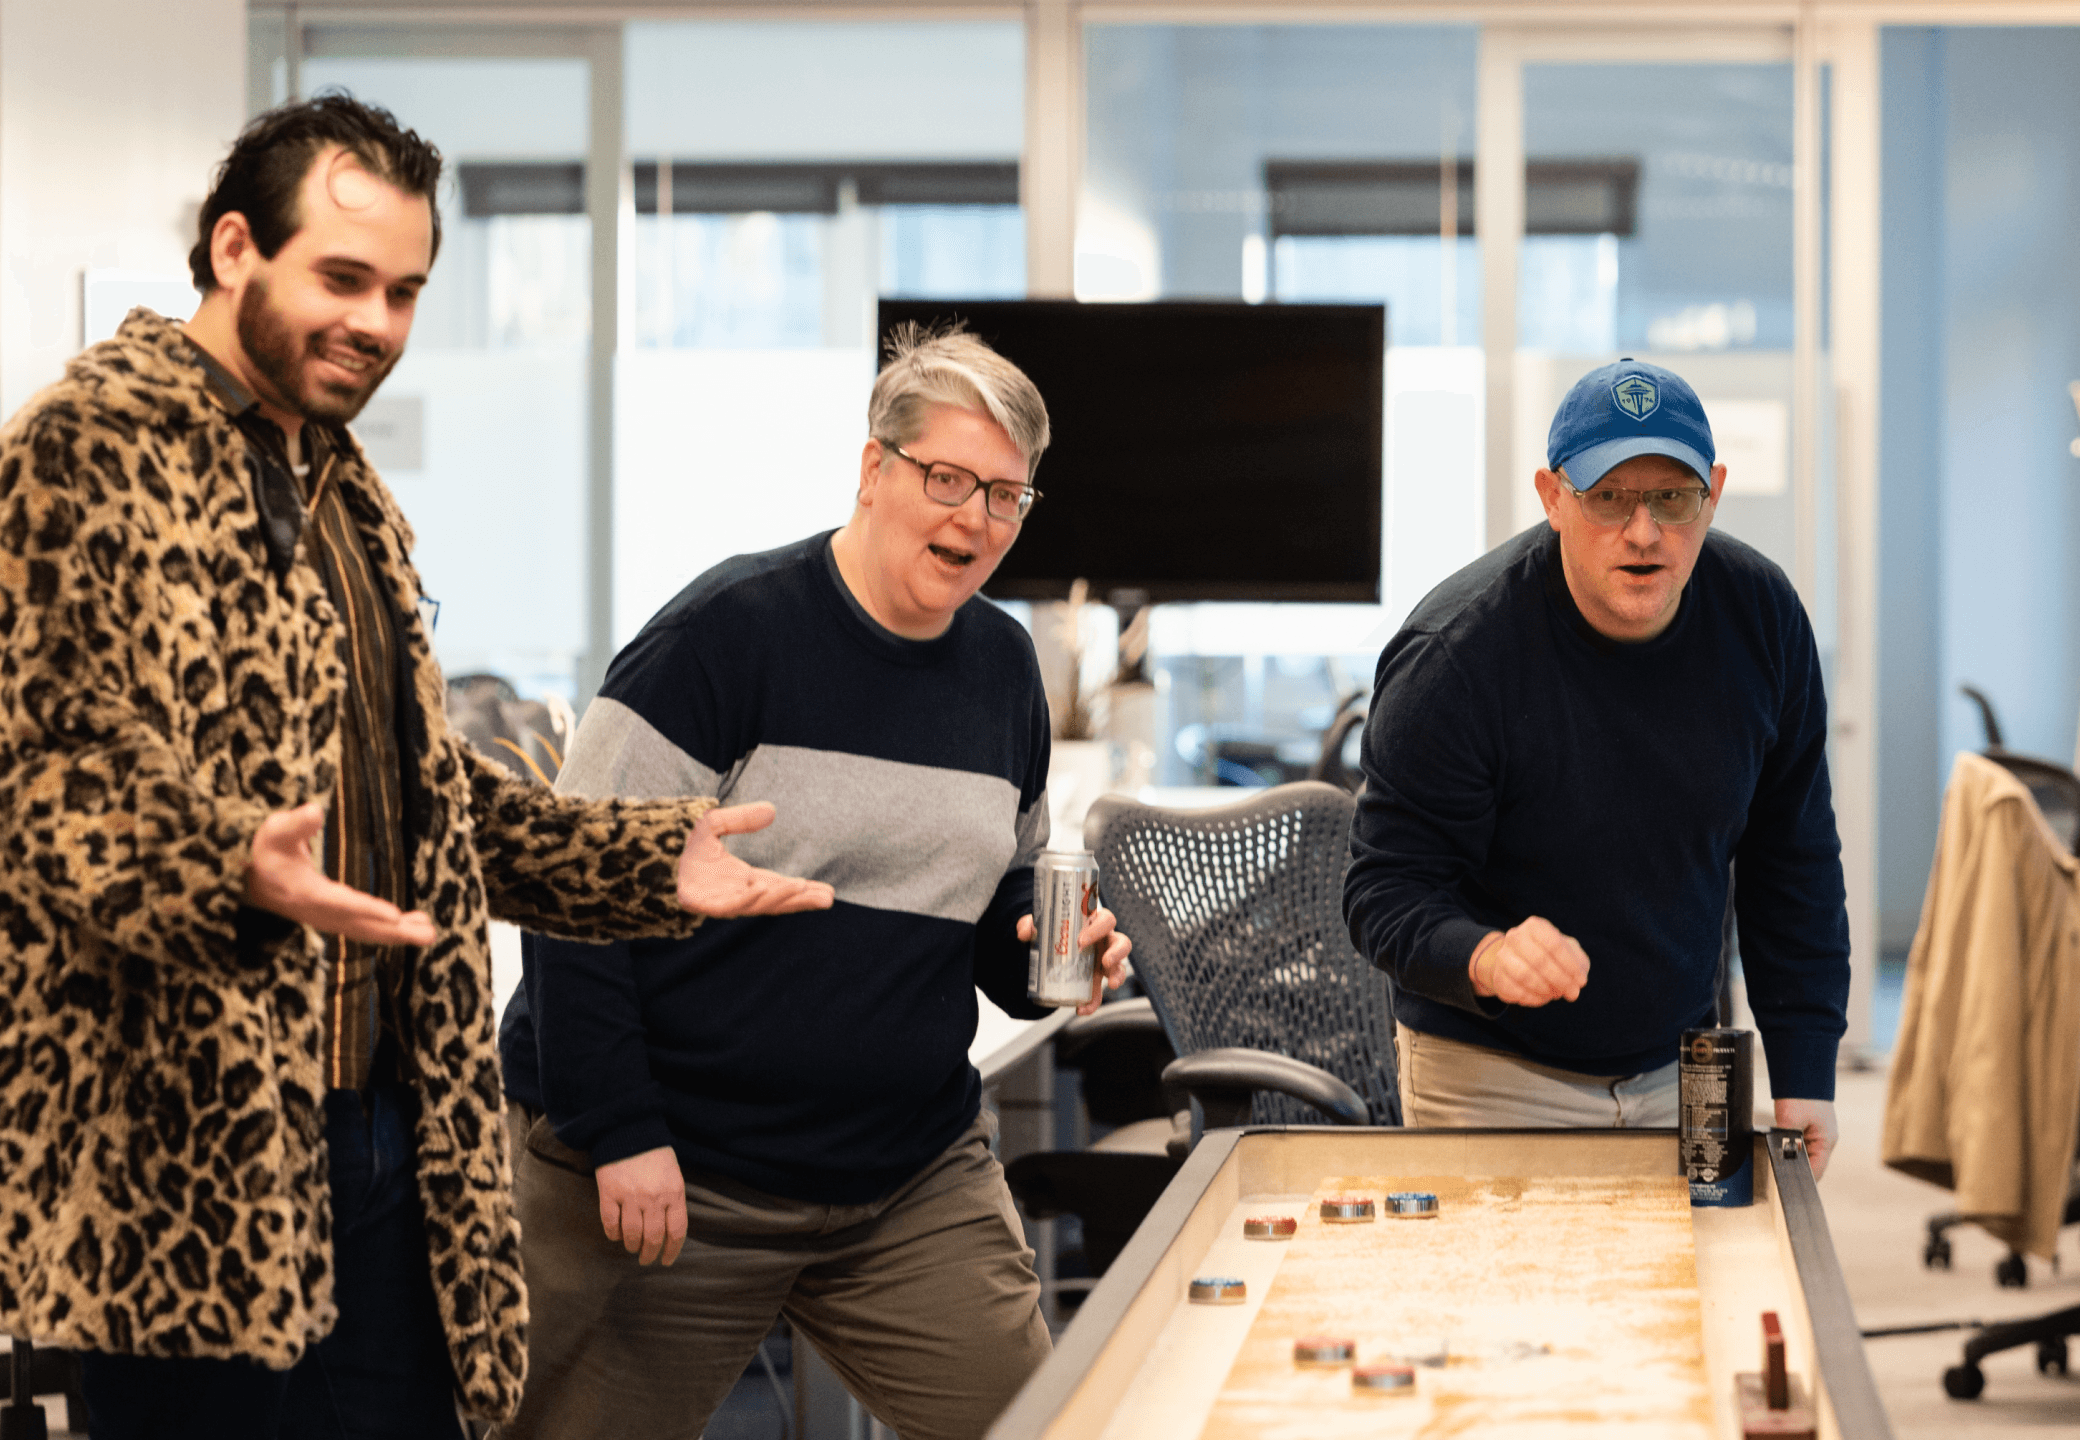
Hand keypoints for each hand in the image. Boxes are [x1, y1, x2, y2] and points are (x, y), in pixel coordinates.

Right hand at [244, 802, 436, 945]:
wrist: (257, 883)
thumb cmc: (271, 852)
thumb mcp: (276, 832)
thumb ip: (295, 824)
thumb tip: (314, 811)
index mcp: (306, 893)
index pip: (340, 903)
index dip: (366, 910)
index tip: (394, 916)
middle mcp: (320, 912)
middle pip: (360, 925)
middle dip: (393, 931)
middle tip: (426, 935)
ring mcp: (330, 919)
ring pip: (367, 930)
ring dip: (399, 934)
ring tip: (429, 933)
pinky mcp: (338, 920)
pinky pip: (367, 929)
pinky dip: (391, 931)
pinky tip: (417, 926)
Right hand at [596, 1145, 687, 1265]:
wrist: (629, 1130)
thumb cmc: (655, 1154)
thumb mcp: (673, 1175)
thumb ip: (673, 1201)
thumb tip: (669, 1231)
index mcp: (674, 1192)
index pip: (676, 1231)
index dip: (672, 1251)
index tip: (666, 1260)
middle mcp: (654, 1198)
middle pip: (653, 1237)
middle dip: (650, 1254)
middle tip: (647, 1260)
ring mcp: (630, 1196)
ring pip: (632, 1235)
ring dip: (632, 1246)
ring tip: (632, 1248)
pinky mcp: (609, 1193)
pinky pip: (611, 1224)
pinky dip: (613, 1234)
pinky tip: (616, 1236)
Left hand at [676, 803, 835, 917]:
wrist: (647, 859)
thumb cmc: (678, 846)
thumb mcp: (713, 824)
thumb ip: (740, 819)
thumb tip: (772, 811)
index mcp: (743, 879)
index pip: (779, 887)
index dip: (801, 890)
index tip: (826, 892)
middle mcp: (737, 893)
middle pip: (776, 899)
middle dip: (800, 900)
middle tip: (826, 899)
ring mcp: (723, 901)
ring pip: (758, 903)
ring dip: (780, 897)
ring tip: (801, 889)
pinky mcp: (706, 905)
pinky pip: (732, 903)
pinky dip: (750, 898)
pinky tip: (764, 889)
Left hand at [1016, 906, 1132, 1016]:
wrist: (1049, 949)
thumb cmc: (1054, 931)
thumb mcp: (1042, 925)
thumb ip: (1031, 924)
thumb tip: (1024, 932)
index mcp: (1094, 923)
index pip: (1105, 920)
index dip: (1099, 928)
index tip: (1082, 940)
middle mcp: (1104, 941)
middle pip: (1122, 943)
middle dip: (1117, 952)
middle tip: (1105, 961)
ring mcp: (1103, 962)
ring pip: (1120, 967)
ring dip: (1118, 975)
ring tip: (1111, 984)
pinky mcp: (1096, 980)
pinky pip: (1100, 992)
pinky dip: (1094, 1002)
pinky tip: (1083, 1009)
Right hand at [1468, 916, 1589, 1006]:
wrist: (1522, 961)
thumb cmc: (1553, 956)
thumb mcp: (1570, 955)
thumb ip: (1577, 969)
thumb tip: (1573, 991)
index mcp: (1535, 926)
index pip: (1554, 944)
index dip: (1570, 966)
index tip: (1580, 981)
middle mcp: (1515, 937)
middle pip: (1539, 960)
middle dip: (1560, 980)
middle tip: (1571, 993)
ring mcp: (1503, 956)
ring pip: (1524, 975)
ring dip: (1545, 989)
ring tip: (1556, 994)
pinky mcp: (1497, 976)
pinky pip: (1514, 991)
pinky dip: (1532, 998)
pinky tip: (1542, 997)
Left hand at [1775, 1097, 1837, 1181]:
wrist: (1802, 1071)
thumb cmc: (1800, 1096)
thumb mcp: (1789, 1122)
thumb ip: (1787, 1142)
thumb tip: (1782, 1158)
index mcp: (1826, 1141)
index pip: (1817, 1170)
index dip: (1804, 1180)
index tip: (1791, 1187)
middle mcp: (1825, 1139)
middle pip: (1812, 1163)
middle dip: (1797, 1168)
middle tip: (1781, 1175)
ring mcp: (1818, 1132)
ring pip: (1805, 1153)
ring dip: (1794, 1155)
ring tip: (1781, 1161)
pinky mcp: (1810, 1125)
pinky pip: (1801, 1142)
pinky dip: (1793, 1145)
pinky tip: (1782, 1146)